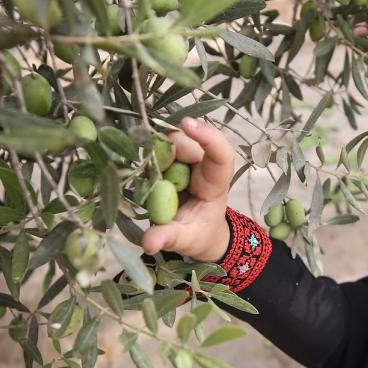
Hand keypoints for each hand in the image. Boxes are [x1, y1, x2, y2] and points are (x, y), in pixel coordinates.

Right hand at [141, 117, 233, 262]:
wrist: (200, 232)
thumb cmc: (198, 234)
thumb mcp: (185, 241)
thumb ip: (168, 239)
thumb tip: (148, 243)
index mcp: (215, 185)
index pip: (221, 154)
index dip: (207, 136)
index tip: (186, 124)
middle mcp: (204, 166)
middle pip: (187, 143)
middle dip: (166, 151)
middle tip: (151, 173)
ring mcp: (188, 161)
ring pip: (170, 141)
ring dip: (154, 155)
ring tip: (150, 180)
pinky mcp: (174, 160)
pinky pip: (159, 148)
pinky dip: (149, 156)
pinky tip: (146, 171)